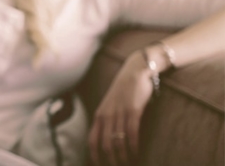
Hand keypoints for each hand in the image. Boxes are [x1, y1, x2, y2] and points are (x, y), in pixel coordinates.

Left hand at [88, 51, 152, 165]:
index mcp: (99, 116)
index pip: (92, 141)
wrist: (135, 71)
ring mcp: (119, 113)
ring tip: (129, 162)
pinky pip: (132, 132)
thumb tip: (108, 140)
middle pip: (105, 145)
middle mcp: (106, 115)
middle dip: (112, 160)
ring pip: (118, 141)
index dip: (95, 156)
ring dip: (124, 156)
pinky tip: (136, 152)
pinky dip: (133, 145)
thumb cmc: (123, 91)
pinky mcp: (133, 110)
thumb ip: (107, 121)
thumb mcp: (110, 106)